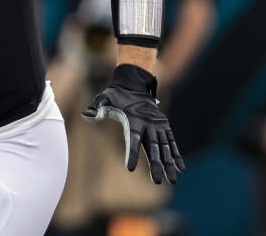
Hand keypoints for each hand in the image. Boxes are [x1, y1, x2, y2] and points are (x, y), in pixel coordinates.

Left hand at [83, 63, 184, 183]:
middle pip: (152, 147)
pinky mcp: (164, 126)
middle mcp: (148, 124)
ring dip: (169, 164)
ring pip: (164, 148)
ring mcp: (158, 125)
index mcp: (133, 119)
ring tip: (173, 180)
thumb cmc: (116, 95)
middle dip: (156, 165)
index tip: (130, 168)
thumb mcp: (104, 98)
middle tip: (157, 181)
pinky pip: (171, 142)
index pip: (133, 139)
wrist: (134, 84)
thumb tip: (85, 115)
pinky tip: (180, 169)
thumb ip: (97, 107)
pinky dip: (176, 155)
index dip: (131, 153)